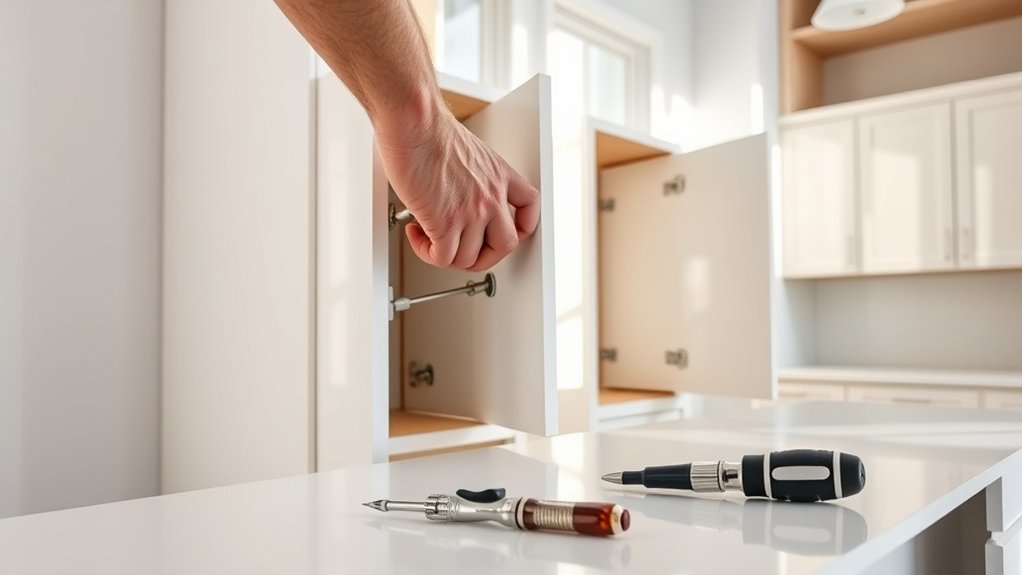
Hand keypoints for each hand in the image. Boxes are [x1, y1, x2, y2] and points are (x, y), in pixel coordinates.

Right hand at [376, 110, 539, 270]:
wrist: (414, 122)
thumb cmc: (429, 129)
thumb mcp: (468, 151)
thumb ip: (472, 177)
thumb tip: (456, 197)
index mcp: (499, 175)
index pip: (529, 206)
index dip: (522, 227)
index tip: (510, 232)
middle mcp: (491, 196)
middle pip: (505, 246)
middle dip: (483, 256)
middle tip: (462, 249)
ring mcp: (472, 211)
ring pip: (468, 258)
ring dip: (446, 255)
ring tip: (429, 237)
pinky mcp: (446, 222)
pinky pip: (442, 257)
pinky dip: (427, 252)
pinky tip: (417, 235)